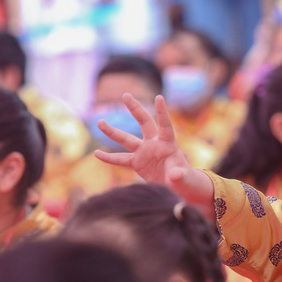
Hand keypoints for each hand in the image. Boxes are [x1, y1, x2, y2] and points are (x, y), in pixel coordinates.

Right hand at [94, 94, 213, 205]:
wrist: (177, 186)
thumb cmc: (185, 179)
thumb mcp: (183, 178)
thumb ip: (179, 175)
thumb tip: (175, 175)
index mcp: (168, 144)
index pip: (165, 126)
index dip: (162, 113)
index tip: (159, 97)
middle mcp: (154, 144)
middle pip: (144, 123)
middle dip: (136, 109)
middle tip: (125, 95)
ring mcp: (144, 152)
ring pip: (126, 139)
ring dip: (113, 132)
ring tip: (100, 122)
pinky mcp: (137, 162)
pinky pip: (120, 159)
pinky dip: (109, 158)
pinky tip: (97, 153)